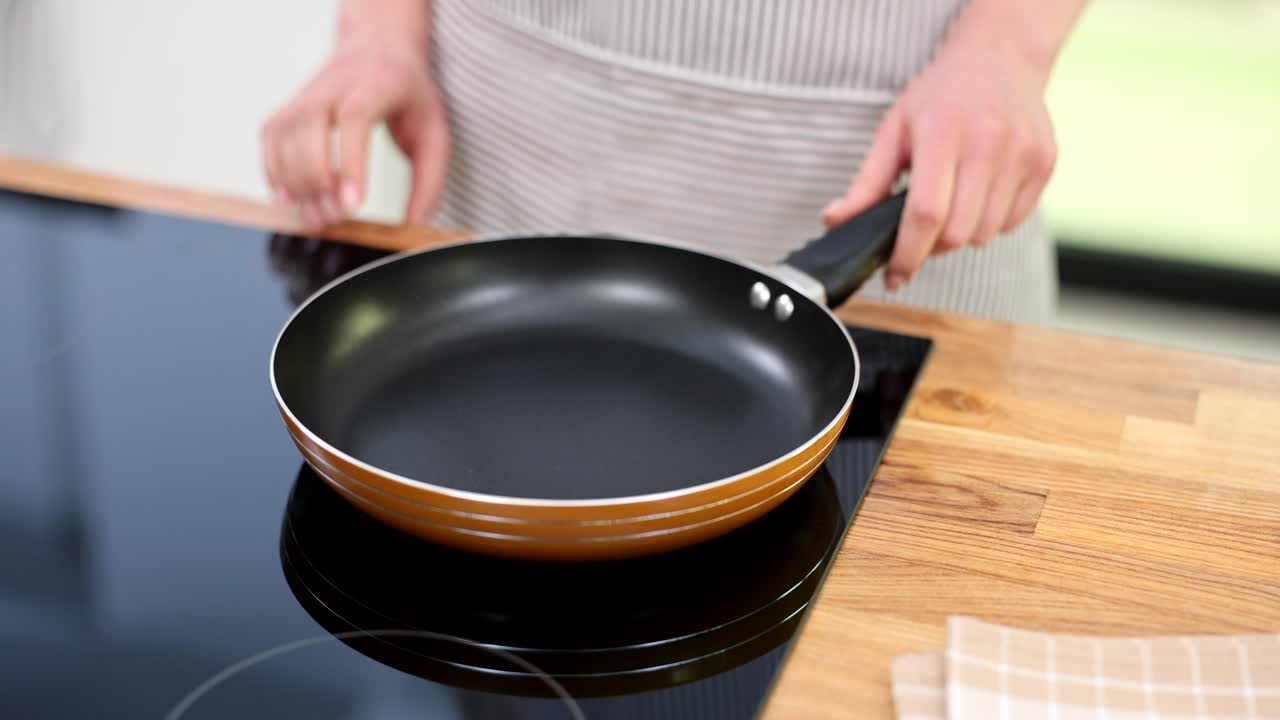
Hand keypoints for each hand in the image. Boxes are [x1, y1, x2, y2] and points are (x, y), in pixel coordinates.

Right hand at [261, 41, 449, 230]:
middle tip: (334, 216)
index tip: (351, 204)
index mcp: (377, 84)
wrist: (379, 46)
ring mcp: (307, 92)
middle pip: (310, 124)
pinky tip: (290, 198)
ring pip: (284, 131)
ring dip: (294, 180)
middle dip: (317, 178)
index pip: (355, 118)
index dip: (349, 162)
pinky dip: (273, 170)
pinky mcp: (290, 105)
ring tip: (315, 215)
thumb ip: (429, 180)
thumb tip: (415, 224)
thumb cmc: (410, 94)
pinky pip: (270, 136)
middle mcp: (335, 83)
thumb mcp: (436, 133)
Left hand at [820, 15, 1059, 290]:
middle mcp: (988, 143)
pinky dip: (991, 222)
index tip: (895, 276)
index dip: (908, 254)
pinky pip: (1013, 222)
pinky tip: (979, 194)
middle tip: (921, 232)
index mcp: (943, 134)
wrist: (1001, 57)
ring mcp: (1022, 154)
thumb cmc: (941, 96)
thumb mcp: (894, 130)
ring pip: (986, 234)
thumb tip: (835, 220)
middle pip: (957, 233)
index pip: (926, 213)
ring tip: (952, 203)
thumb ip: (866, 182)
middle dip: (932, 247)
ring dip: (962, 235)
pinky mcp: (1045, 163)